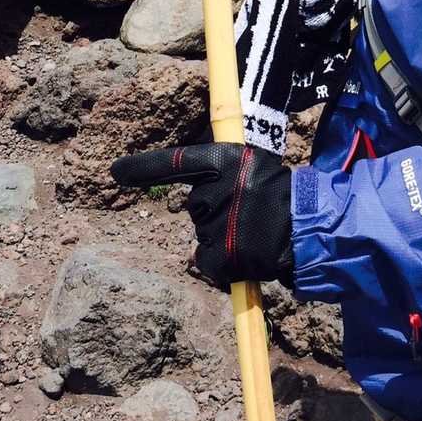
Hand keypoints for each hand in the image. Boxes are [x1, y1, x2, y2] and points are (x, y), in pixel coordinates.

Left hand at [110, 143, 292, 289]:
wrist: (305, 228)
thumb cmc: (279, 195)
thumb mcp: (252, 167)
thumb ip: (219, 174)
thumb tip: (188, 187)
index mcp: (224, 161)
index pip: (174, 163)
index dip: (143, 168)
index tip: (115, 172)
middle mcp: (215, 190)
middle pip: (195, 204)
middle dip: (215, 210)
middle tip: (248, 210)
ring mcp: (215, 225)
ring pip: (203, 233)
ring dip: (223, 235)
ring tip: (252, 230)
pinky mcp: (218, 256)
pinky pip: (208, 260)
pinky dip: (223, 260)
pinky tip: (246, 251)